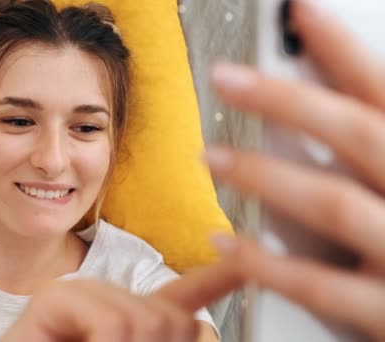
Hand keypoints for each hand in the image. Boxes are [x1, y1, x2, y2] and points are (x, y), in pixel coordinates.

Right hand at [1, 275, 227, 341]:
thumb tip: (198, 327)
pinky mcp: (54, 297)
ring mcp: (80, 292)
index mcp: (129, 321)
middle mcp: (108, 300)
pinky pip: (111, 324)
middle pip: (172, 318)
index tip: (246, 263)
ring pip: (144, 322)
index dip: (216, 281)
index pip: (180, 299)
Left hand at [205, 0, 384, 338]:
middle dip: (287, 99)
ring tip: (212, 156)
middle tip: (227, 78)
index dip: (342, 48)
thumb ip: (377, 149)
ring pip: (331, 202)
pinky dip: (263, 261)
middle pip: (355, 133)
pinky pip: (316, 285)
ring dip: (263, 175)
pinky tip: (224, 240)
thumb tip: (339, 107)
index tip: (300, 11)